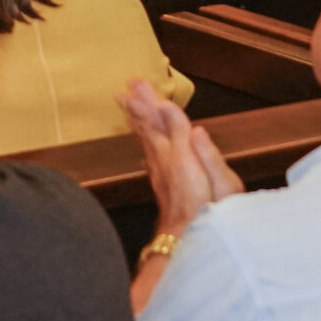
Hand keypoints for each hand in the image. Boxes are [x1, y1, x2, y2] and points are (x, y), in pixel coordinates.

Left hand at [119, 78, 241, 235]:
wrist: (186, 236)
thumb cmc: (195, 201)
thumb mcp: (191, 162)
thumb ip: (178, 133)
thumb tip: (166, 106)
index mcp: (169, 151)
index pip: (154, 120)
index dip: (145, 103)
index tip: (134, 85)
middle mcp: (161, 160)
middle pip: (147, 129)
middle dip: (138, 108)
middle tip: (126, 90)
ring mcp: (161, 172)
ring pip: (147, 141)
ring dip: (139, 122)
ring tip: (130, 107)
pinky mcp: (164, 184)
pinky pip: (151, 155)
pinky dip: (147, 142)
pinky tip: (146, 143)